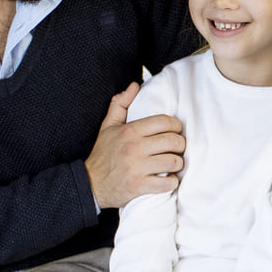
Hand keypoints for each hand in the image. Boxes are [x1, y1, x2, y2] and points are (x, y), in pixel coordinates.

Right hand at [84, 83, 185, 208]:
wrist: (91, 183)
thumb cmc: (103, 154)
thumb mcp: (108, 126)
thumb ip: (120, 104)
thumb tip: (134, 85)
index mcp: (130, 131)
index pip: (165, 122)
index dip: (176, 126)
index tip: (176, 132)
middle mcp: (134, 148)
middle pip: (173, 141)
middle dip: (180, 145)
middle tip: (177, 149)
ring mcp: (137, 168)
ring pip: (173, 162)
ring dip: (177, 164)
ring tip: (173, 164)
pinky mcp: (139, 186)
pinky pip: (167, 183)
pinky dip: (172, 182)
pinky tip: (168, 179)